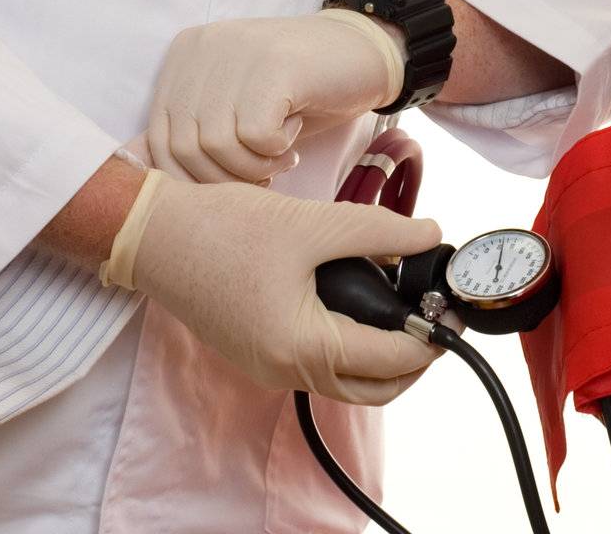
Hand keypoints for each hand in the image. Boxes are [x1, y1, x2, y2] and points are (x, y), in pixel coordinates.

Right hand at [127, 174, 446, 404]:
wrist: (155, 235)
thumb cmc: (224, 229)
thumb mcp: (313, 223)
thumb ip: (378, 231)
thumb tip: (428, 235)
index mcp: (302, 346)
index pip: (389, 359)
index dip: (431, 336)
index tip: (455, 309)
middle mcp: (285, 369)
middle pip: (372, 387)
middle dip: (413, 358)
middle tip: (436, 315)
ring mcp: (269, 365)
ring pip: (345, 379)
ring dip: (382, 355)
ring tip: (406, 305)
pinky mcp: (258, 351)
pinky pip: (318, 363)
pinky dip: (350, 347)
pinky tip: (361, 304)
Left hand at [147, 12, 402, 183]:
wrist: (363, 53)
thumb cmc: (296, 93)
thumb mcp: (233, 108)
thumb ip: (193, 132)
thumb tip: (148, 184)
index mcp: (184, 54)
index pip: (157, 139)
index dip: (194, 180)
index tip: (234, 182)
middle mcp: (203, 47)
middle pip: (184, 148)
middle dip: (224, 180)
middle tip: (262, 175)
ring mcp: (238, 50)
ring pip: (217, 146)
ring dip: (254, 168)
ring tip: (280, 154)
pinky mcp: (275, 64)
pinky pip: (255, 136)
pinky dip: (277, 150)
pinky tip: (295, 129)